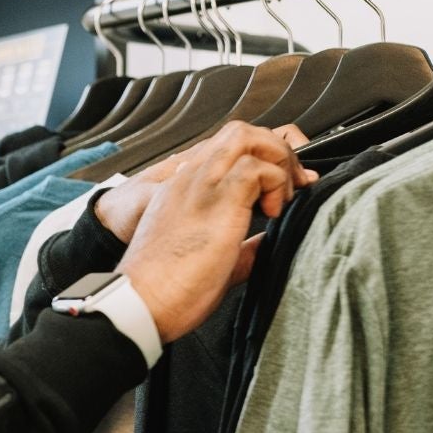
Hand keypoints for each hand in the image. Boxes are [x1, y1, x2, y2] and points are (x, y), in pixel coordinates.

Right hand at [117, 123, 315, 342]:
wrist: (141, 301)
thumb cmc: (166, 288)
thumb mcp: (212, 258)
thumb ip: (242, 246)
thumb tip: (266, 244)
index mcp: (186, 190)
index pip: (229, 150)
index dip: (263, 159)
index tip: (282, 187)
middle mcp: (192, 179)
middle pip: (242, 132)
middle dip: (277, 150)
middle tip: (292, 184)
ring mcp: (202, 185)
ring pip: (250, 138)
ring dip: (278, 162)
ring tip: (282, 197)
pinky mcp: (217, 200)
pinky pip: (258, 168)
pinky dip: (276, 184)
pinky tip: (272, 212)